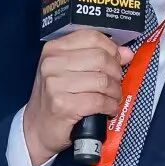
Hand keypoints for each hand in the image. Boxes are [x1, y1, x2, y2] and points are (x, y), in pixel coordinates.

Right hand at [23, 30, 133, 164]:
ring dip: (114, 92)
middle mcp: (52, 63)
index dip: (111, 49)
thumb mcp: (70, 72)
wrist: (38, 128)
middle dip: (116, 73)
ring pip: (102, 80)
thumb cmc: (56, 98)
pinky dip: (110, 106)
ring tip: (113, 98)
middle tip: (115, 84)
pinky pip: (99, 101)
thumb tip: (127, 53)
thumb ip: (97, 58)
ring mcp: (55, 84)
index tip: (117, 61)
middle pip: (101, 58)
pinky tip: (109, 110)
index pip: (92, 37)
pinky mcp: (62, 105)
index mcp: (54, 49)